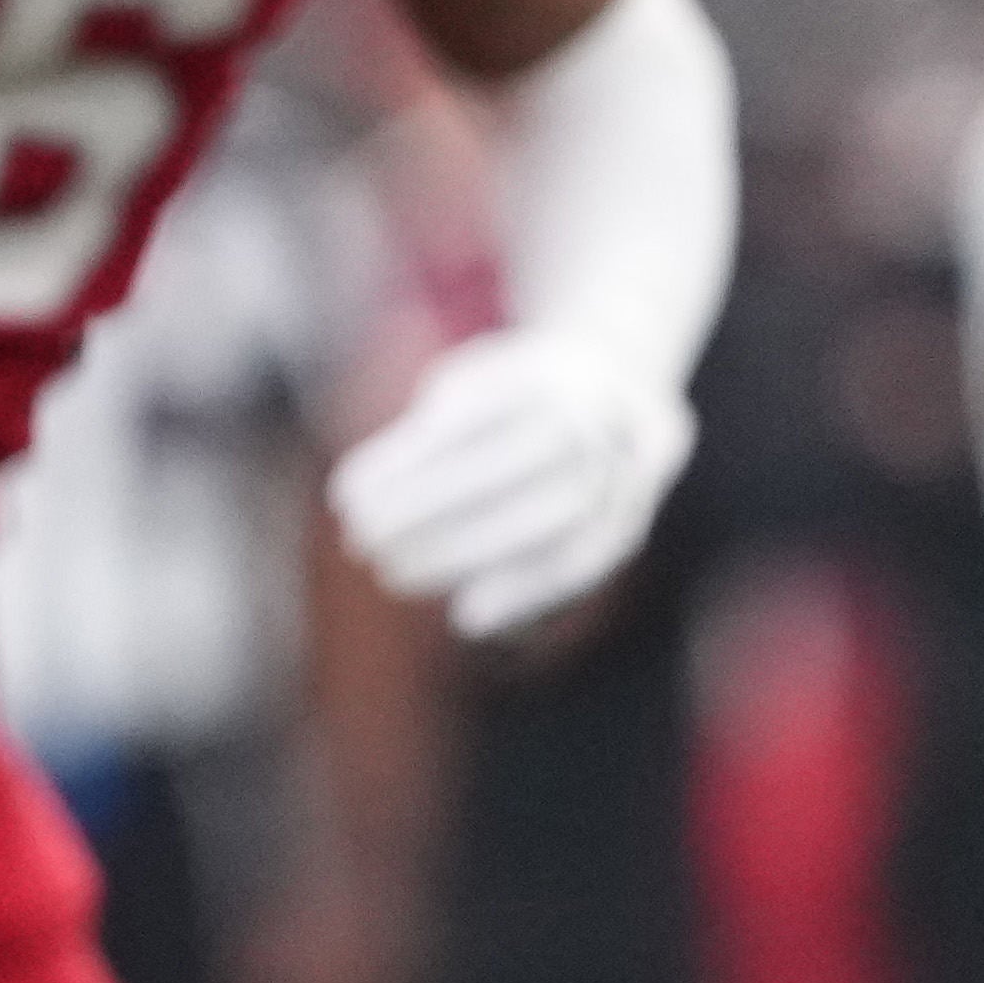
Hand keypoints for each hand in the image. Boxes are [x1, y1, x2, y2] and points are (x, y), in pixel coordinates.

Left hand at [326, 326, 690, 638]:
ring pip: (550, 516)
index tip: (343, 498)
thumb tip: (366, 499)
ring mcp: (629, 452)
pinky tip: (467, 616)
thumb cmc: (508, 389)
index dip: (403, 464)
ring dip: (466, 555)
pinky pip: (587, 554)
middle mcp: (596, 404)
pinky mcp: (640, 504)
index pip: (465, 419)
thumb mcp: (466, 385)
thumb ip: (429, 434)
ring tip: (394, 576)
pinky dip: (525, 590)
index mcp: (540, 366)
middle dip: (428, 514)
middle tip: (359, 543)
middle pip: (507, 466)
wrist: (616, 376)